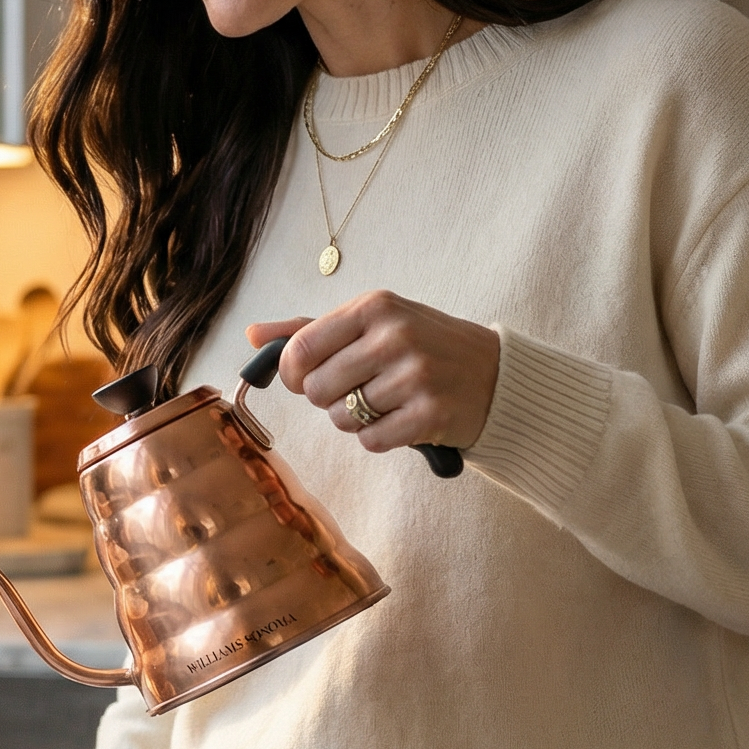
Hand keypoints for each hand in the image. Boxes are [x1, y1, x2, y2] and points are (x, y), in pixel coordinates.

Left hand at [246, 291, 499, 453]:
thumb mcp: (372, 322)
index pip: (301, 348)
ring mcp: (416, 376)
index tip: (308, 377)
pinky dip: (378, 438)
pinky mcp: (431, 415)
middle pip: (317, 390)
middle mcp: (395, 336)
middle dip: (329, 398)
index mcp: (374, 307)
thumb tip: (253, 335)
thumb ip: (310, 329)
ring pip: (343, 419)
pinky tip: (400, 420)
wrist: (495, 374)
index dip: (295, 373)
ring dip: (355, 419)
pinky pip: (371, 441)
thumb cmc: (423, 345)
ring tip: (385, 402)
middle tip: (358, 389)